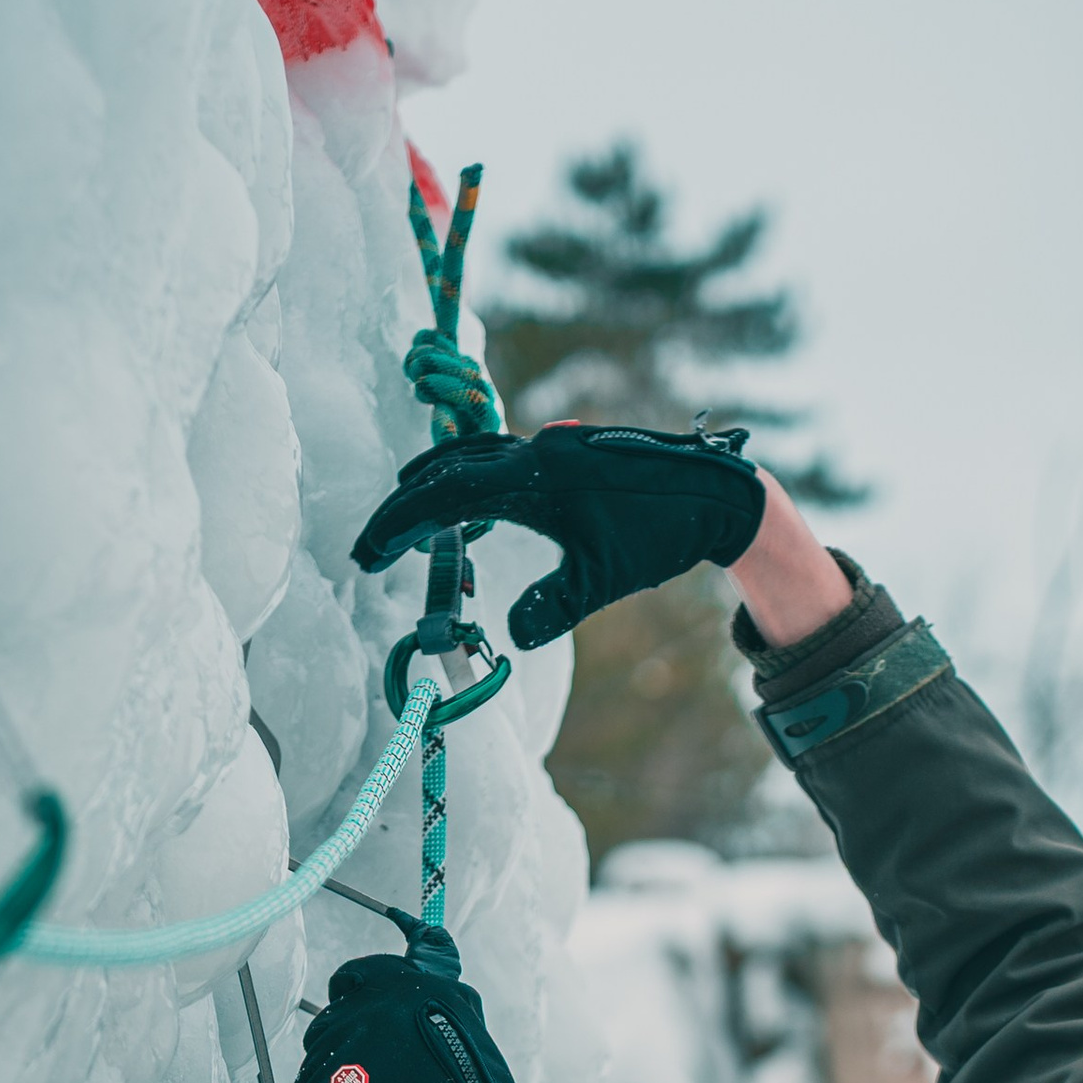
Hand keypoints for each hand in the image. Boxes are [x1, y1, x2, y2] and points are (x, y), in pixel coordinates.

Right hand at [350, 422, 767, 648]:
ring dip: (431, 485)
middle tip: (369, 547)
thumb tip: (508, 635)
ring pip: (469, 456)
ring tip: (401, 517)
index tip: (369, 552)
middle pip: (447, 471)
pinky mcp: (560, 452)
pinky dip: (465, 473)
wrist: (713, 492)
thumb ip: (553, 605)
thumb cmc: (658, 537)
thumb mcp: (603, 580)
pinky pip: (495, 455)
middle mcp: (533, 451)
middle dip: (404, 509)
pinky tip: (458, 494)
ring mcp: (546, 447)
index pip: (447, 495)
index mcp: (536, 478)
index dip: (401, 522)